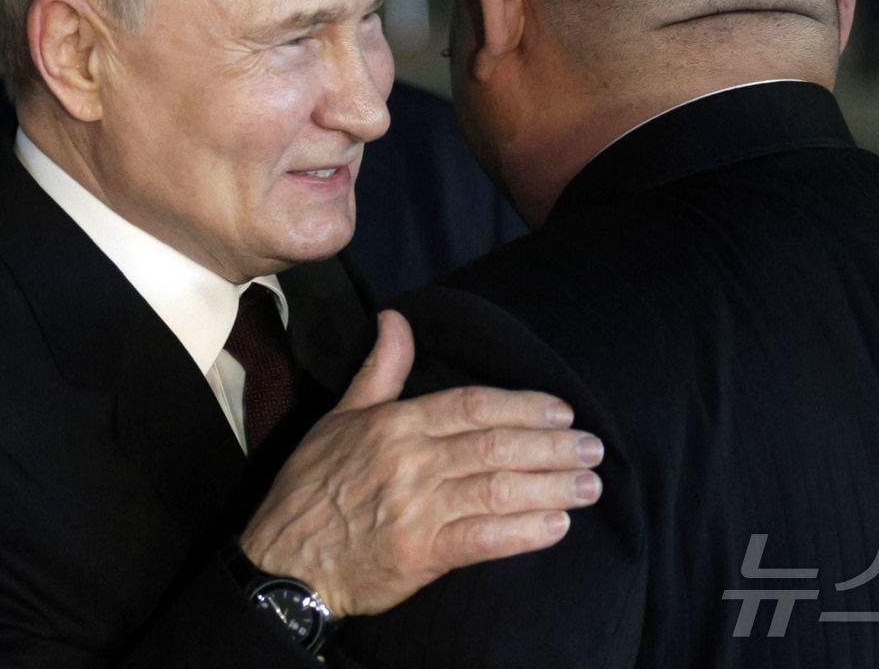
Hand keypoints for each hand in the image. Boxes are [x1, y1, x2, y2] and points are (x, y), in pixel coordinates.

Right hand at [240, 309, 603, 616]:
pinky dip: (524, 532)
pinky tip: (556, 526)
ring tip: (590, 485)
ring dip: (551, 486)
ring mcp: (417, 509)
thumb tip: (395, 318)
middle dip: (552, 446)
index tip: (562, 411)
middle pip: (495, 445)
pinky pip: (484, 539)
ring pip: (498, 489)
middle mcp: (410, 461)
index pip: (472, 405)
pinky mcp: (421, 554)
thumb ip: (380, 370)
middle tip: (593, 447)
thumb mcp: (340, 417)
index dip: (524, 407)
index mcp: (395, 423)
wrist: (284, 561)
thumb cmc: (313, 487)